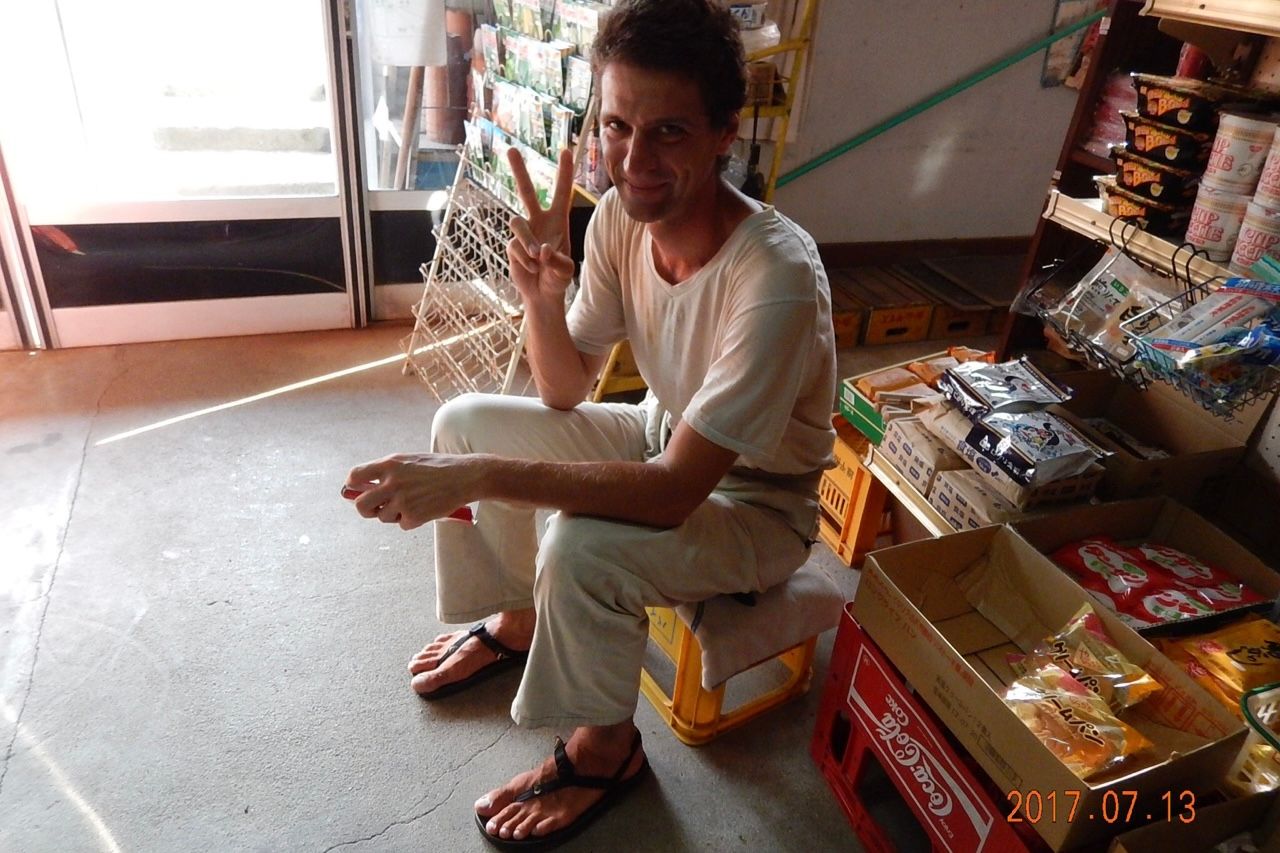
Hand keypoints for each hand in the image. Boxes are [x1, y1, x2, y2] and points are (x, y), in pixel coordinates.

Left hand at [345, 454, 480, 530]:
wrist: (464, 477)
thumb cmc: (438, 467)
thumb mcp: (409, 461)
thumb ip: (388, 471)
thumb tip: (367, 486)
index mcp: (390, 465)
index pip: (355, 476)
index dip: (352, 485)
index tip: (357, 490)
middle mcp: (392, 483)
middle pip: (361, 505)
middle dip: (366, 509)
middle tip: (375, 508)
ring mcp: (402, 501)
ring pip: (382, 517)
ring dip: (393, 514)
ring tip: (412, 504)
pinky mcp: (413, 516)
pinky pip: (401, 524)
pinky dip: (410, 520)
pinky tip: (424, 509)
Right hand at [506, 147, 575, 305]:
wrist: (543, 294)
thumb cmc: (559, 278)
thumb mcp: (566, 271)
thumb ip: (557, 260)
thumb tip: (541, 249)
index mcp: (558, 221)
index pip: (561, 193)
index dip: (564, 173)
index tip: (566, 150)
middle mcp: (539, 221)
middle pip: (526, 191)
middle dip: (519, 171)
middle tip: (511, 148)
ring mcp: (524, 232)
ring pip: (517, 223)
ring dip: (527, 241)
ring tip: (537, 259)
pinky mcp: (512, 245)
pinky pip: (514, 245)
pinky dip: (524, 259)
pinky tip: (531, 268)